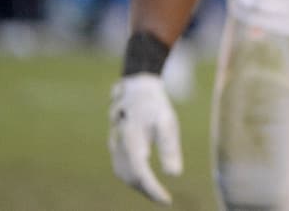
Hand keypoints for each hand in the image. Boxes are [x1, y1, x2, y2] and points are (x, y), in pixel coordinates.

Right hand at [108, 73, 182, 204]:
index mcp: (132, 139)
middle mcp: (119, 145)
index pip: (141, 173)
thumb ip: (169, 147)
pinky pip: (121, 168)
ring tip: (157, 194)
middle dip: (147, 191)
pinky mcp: (115, 146)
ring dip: (139, 187)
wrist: (137, 89)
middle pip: (130, 177)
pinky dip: (133, 178)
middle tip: (164, 200)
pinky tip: (146, 182)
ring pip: (124, 174)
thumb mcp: (167, 122)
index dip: (152, 189)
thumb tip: (174, 174)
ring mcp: (114, 146)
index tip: (167, 200)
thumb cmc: (155, 105)